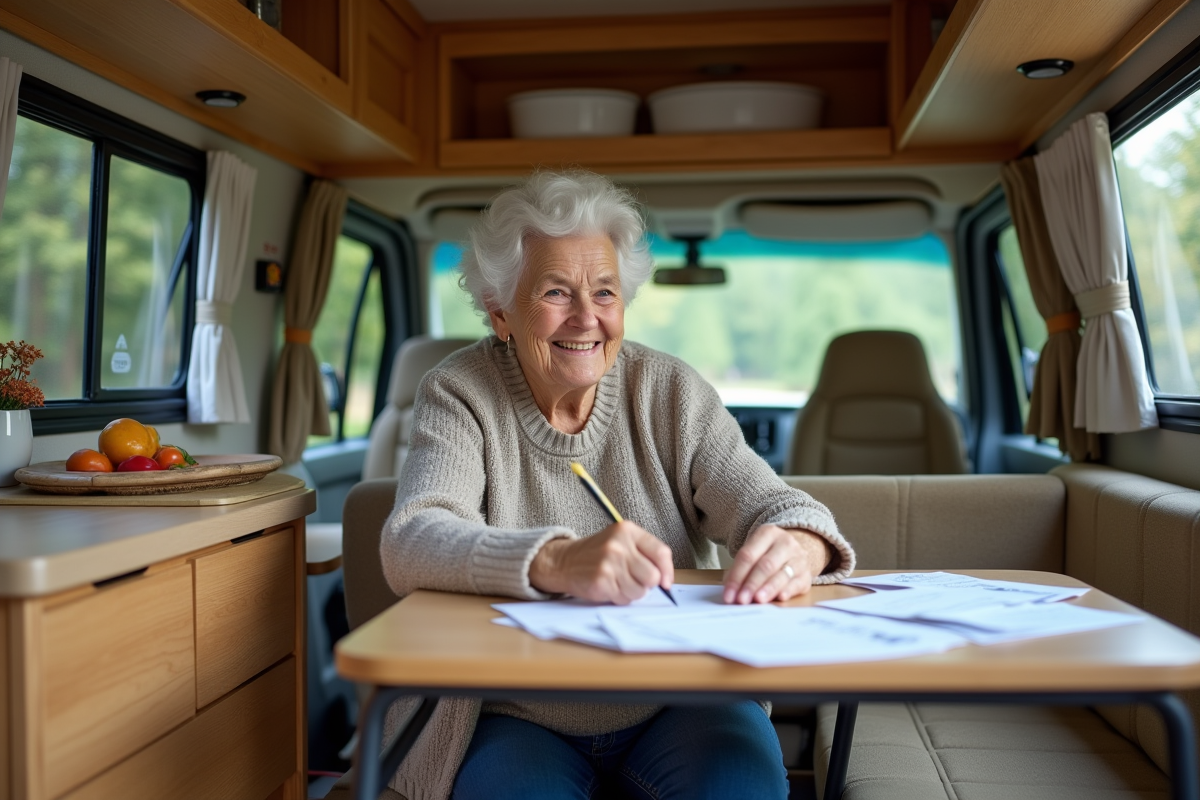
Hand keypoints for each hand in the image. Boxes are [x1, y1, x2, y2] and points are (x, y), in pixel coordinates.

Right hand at [529, 521, 674, 604]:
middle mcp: (618, 545)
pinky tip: (608, 587)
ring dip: (632, 592)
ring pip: (640, 591)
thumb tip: (665, 579)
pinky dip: (619, 597)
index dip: (667, 571)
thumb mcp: (621, 541)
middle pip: (653, 576)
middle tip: (633, 579)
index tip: (665, 581)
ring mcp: (608, 563)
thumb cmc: (597, 553)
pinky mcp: (601, 581)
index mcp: (627, 530)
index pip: (661, 552)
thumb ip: (644, 553)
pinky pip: (624, 599)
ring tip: (618, 582)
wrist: (564, 561)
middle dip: (646, 583)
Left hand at [723, 525, 830, 604]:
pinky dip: (788, 591)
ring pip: (782, 574)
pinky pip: (797, 583)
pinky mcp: (807, 574)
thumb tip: (731, 592)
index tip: (728, 595)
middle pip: (766, 565)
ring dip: (768, 589)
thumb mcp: (753, 554)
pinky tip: (780, 598)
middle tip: (741, 600)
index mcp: (767, 533)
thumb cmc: (767, 555)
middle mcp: (785, 543)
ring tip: (758, 600)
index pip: (748, 555)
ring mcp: (799, 558)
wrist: (794, 552)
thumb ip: (739, 571)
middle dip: (752, 584)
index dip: (736, 576)